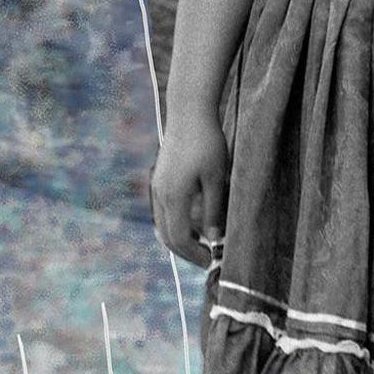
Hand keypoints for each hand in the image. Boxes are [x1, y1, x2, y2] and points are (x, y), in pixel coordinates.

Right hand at [151, 109, 229, 266]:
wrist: (189, 112)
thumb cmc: (207, 142)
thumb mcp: (216, 177)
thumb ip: (213, 210)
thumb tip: (214, 239)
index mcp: (173, 196)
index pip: (180, 238)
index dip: (194, 254)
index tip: (212, 261)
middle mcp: (160, 194)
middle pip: (168, 235)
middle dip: (186, 251)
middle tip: (207, 259)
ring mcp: (157, 186)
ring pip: (163, 224)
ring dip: (180, 239)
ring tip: (202, 245)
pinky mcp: (160, 179)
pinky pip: (164, 211)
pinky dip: (176, 224)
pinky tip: (194, 223)